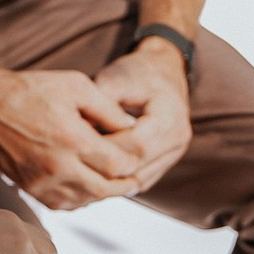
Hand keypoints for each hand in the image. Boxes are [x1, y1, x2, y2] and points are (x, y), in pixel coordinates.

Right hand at [0, 57, 139, 211]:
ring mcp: (42, 181)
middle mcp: (58, 166)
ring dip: (103, 193)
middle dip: (124, 185)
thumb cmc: (29, 91)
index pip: (117, 165)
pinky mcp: (30, 189)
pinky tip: (86, 187)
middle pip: (105, 189)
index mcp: (73, 139)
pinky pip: (64, 204)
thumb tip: (130, 126)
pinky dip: (80, 199)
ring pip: (85, 200)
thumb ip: (107, 108)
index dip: (133, 163)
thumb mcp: (75, 85)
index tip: (136, 156)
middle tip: (134, 180)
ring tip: (114, 183)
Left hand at [93, 43, 192, 192]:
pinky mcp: (164, 163)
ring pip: (139, 179)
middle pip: (138, 164)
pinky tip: (94, 174)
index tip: (78, 144)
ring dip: (111, 177)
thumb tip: (78, 129)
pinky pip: (140, 180)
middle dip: (105, 164)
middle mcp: (178, 139)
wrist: (161, 73)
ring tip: (81, 169)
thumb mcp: (115, 78)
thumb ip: (99, 103)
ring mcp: (174, 154)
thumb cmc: (135, 73)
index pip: (137, 143)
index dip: (106, 146)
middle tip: (75, 161)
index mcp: (170, 116)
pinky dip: (118, 180)